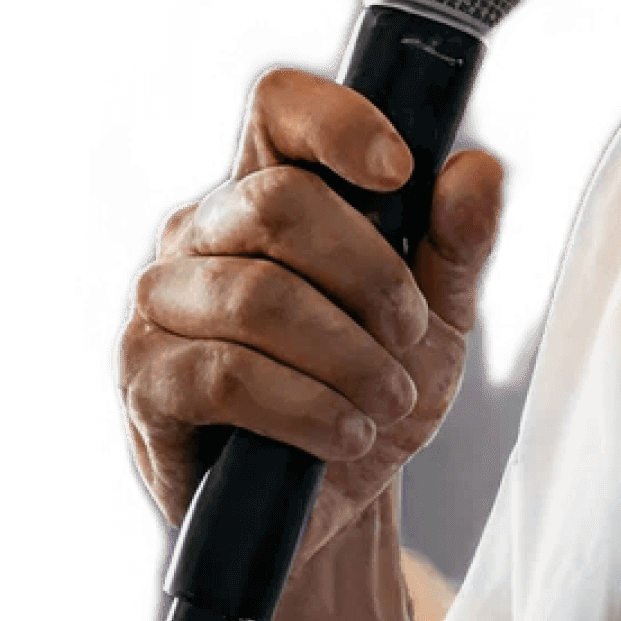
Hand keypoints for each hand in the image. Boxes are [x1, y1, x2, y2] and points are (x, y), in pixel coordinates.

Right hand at [114, 67, 504, 554]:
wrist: (333, 511)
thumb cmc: (371, 396)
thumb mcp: (435, 323)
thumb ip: (457, 245)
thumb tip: (476, 170)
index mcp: (266, 194)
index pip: (279, 109)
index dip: (338, 122)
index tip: (400, 172)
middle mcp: (199, 233)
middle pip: (277, 200)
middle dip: (369, 275)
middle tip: (409, 337)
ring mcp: (160, 304)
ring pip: (259, 296)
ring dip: (349, 359)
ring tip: (384, 404)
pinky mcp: (144, 381)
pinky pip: (226, 375)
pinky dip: (307, 409)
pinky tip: (342, 435)